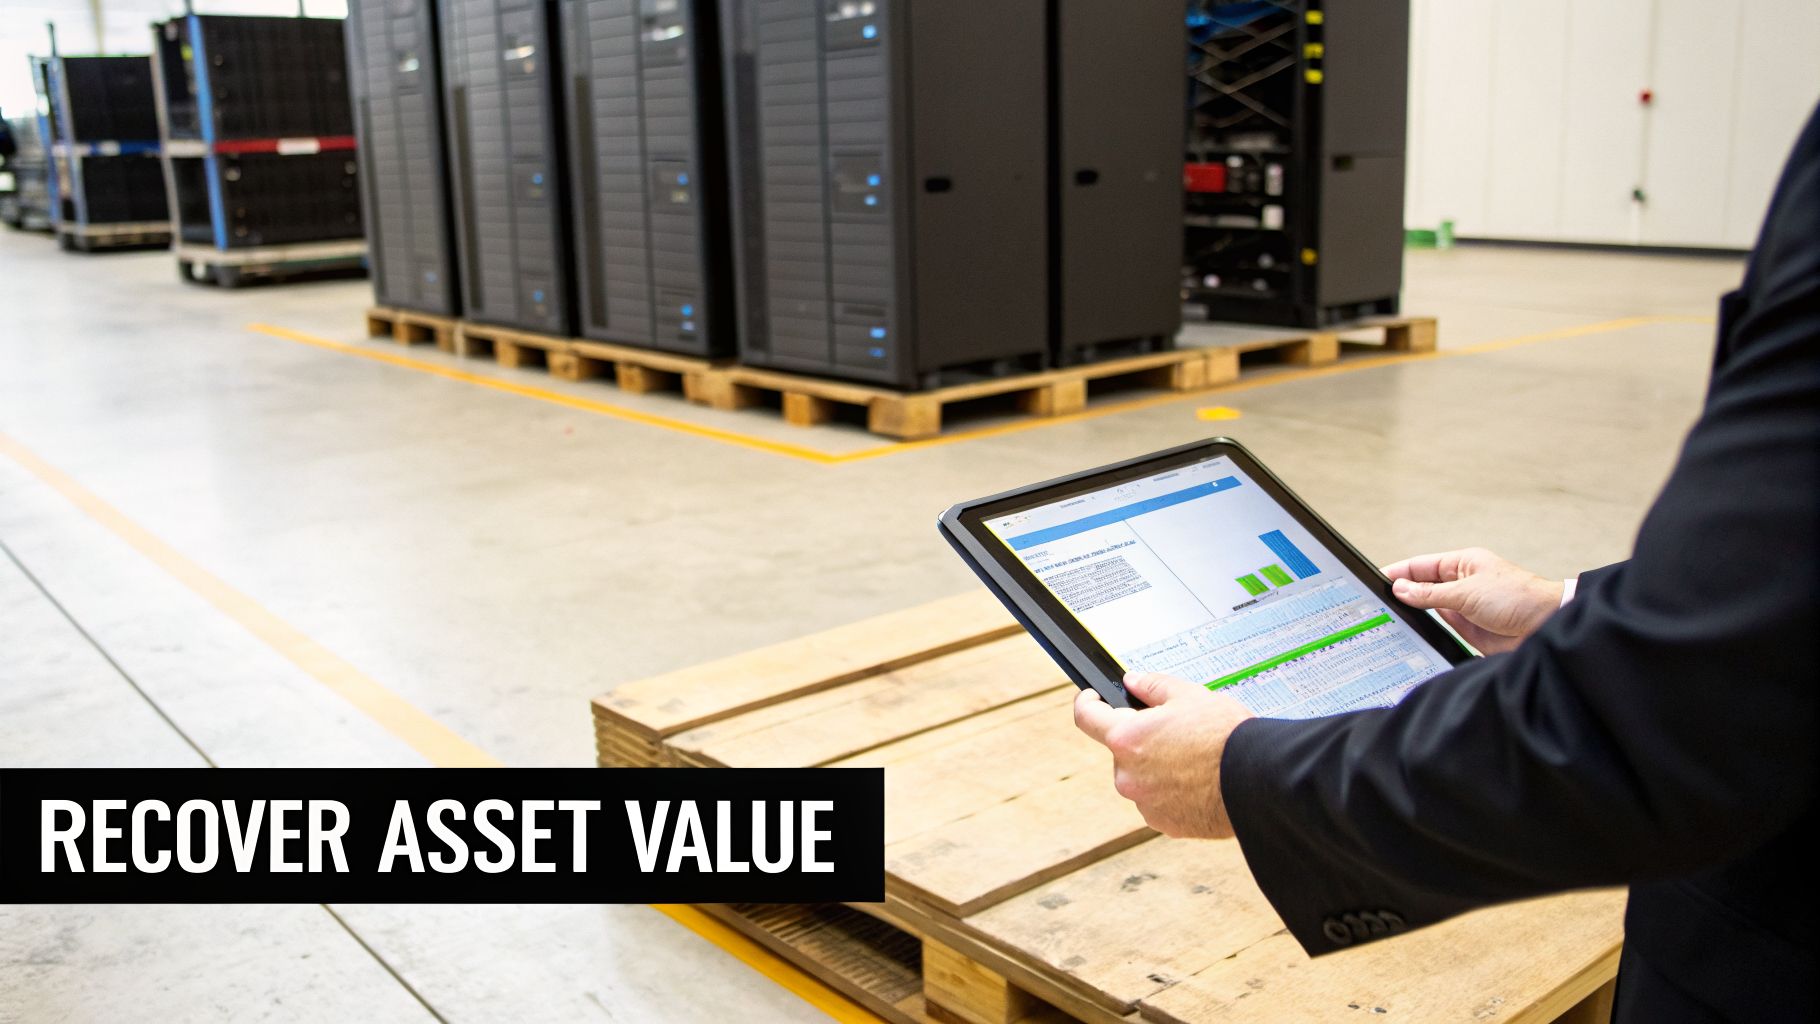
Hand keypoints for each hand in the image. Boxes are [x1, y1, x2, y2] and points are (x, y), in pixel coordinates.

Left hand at [1073, 672, 1255, 838]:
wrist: (1260, 782)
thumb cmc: (1226, 737)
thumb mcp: (1189, 695)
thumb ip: (1152, 686)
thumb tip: (1133, 682)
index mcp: (1127, 739)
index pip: (1086, 717)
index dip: (1087, 703)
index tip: (1093, 698)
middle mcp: (1127, 775)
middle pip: (1121, 750)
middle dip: (1141, 739)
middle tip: (1175, 732)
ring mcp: (1144, 803)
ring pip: (1141, 778)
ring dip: (1157, 767)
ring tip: (1195, 759)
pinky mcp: (1165, 824)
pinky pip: (1159, 802)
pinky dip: (1172, 792)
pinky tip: (1200, 782)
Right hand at [1381, 547, 1564, 654]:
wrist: (1546, 628)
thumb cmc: (1518, 598)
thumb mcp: (1467, 593)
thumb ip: (1431, 593)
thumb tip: (1401, 589)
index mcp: (1462, 564)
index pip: (1421, 565)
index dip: (1399, 572)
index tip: (1376, 579)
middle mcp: (1461, 584)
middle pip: (1422, 586)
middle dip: (1401, 592)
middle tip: (1377, 601)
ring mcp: (1463, 607)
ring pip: (1428, 607)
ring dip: (1413, 610)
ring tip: (1388, 615)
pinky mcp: (1468, 628)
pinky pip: (1439, 626)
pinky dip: (1425, 628)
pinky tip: (1410, 629)